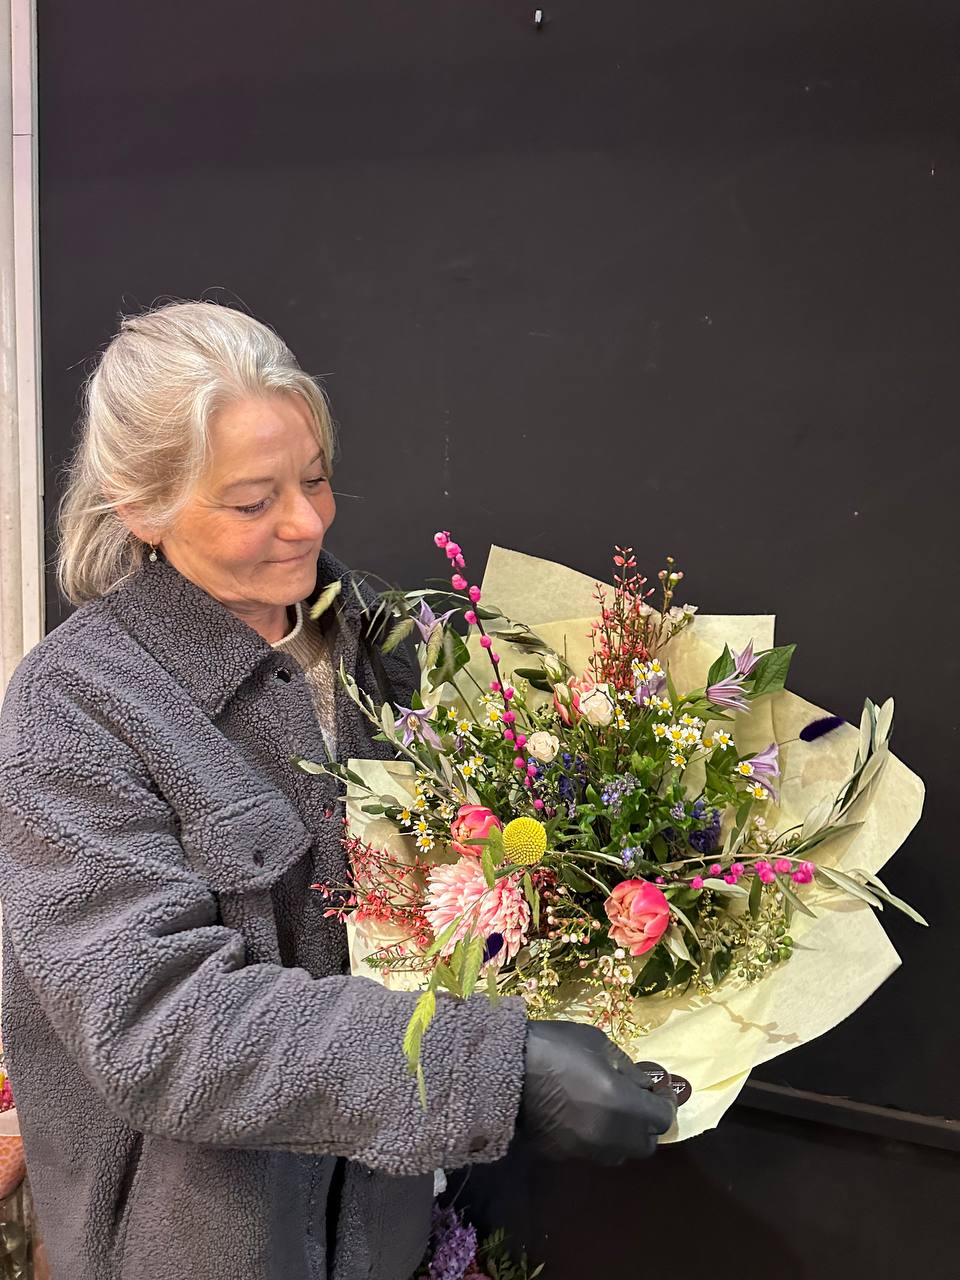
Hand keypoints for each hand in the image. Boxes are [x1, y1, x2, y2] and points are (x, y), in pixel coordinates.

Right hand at [516, 1021, 675, 1163]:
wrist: (505, 1069)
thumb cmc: (556, 1047)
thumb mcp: (598, 1044)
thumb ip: (627, 1068)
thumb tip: (643, 1085)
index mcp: (624, 1105)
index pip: (662, 1118)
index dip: (665, 1103)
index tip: (659, 1090)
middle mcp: (611, 1136)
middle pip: (645, 1144)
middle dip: (646, 1124)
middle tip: (636, 1102)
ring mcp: (586, 1150)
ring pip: (619, 1153)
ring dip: (623, 1136)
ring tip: (610, 1112)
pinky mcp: (564, 1156)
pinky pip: (592, 1152)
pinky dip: (596, 1139)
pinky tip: (583, 1117)